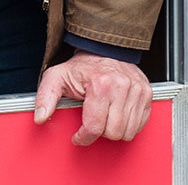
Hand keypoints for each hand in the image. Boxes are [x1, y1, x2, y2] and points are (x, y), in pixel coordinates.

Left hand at [34, 51, 151, 144]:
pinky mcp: (147, 93)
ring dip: (114, 130)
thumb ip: (45, 97)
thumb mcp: (57, 77)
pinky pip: (140, 125)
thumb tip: (40, 117)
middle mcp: (122, 85)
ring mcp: (137, 89)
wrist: (104, 50)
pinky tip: (117, 115)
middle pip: (113, 133)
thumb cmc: (82, 67)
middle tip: (93, 122)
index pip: (95, 127)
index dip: (83, 136)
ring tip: (104, 118)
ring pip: (128, 132)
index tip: (79, 135)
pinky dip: (128, 125)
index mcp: (100, 83)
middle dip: (99, 133)